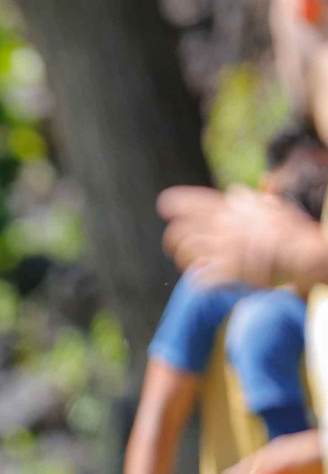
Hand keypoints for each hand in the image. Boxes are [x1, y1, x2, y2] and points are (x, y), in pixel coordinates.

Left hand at [157, 186, 326, 288]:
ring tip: (192, 266)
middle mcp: (226, 227)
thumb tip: (234, 192)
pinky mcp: (228, 272)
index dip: (177, 202)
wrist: (308, 254)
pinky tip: (204, 281)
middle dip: (174, 240)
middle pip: (181, 230)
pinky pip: (199, 277)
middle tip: (175, 247)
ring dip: (184, 261)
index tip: (164, 204)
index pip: (198, 202)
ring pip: (186, 253)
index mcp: (236, 210)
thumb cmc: (294, 233)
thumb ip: (252, 201)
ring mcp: (225, 249)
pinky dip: (198, 280)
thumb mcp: (274, 209)